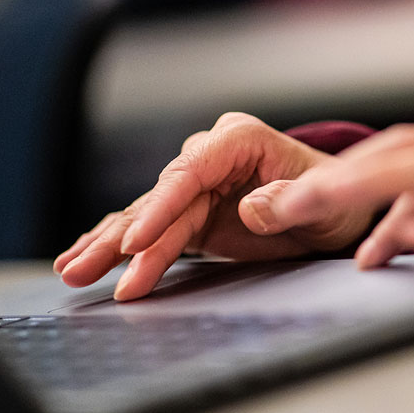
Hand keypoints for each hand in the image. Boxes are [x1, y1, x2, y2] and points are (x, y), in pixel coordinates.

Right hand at [54, 113, 374, 300]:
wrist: (340, 210)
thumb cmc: (337, 197)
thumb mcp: (327, 200)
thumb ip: (288, 202)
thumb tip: (248, 209)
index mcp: (241, 140)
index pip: (191, 172)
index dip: (161, 207)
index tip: (136, 242)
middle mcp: (212, 157)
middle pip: (160, 197)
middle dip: (125, 237)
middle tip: (90, 269)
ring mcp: (199, 186)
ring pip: (147, 217)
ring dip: (109, 246)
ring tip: (72, 272)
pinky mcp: (194, 215)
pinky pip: (151, 231)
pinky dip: (120, 247)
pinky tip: (83, 259)